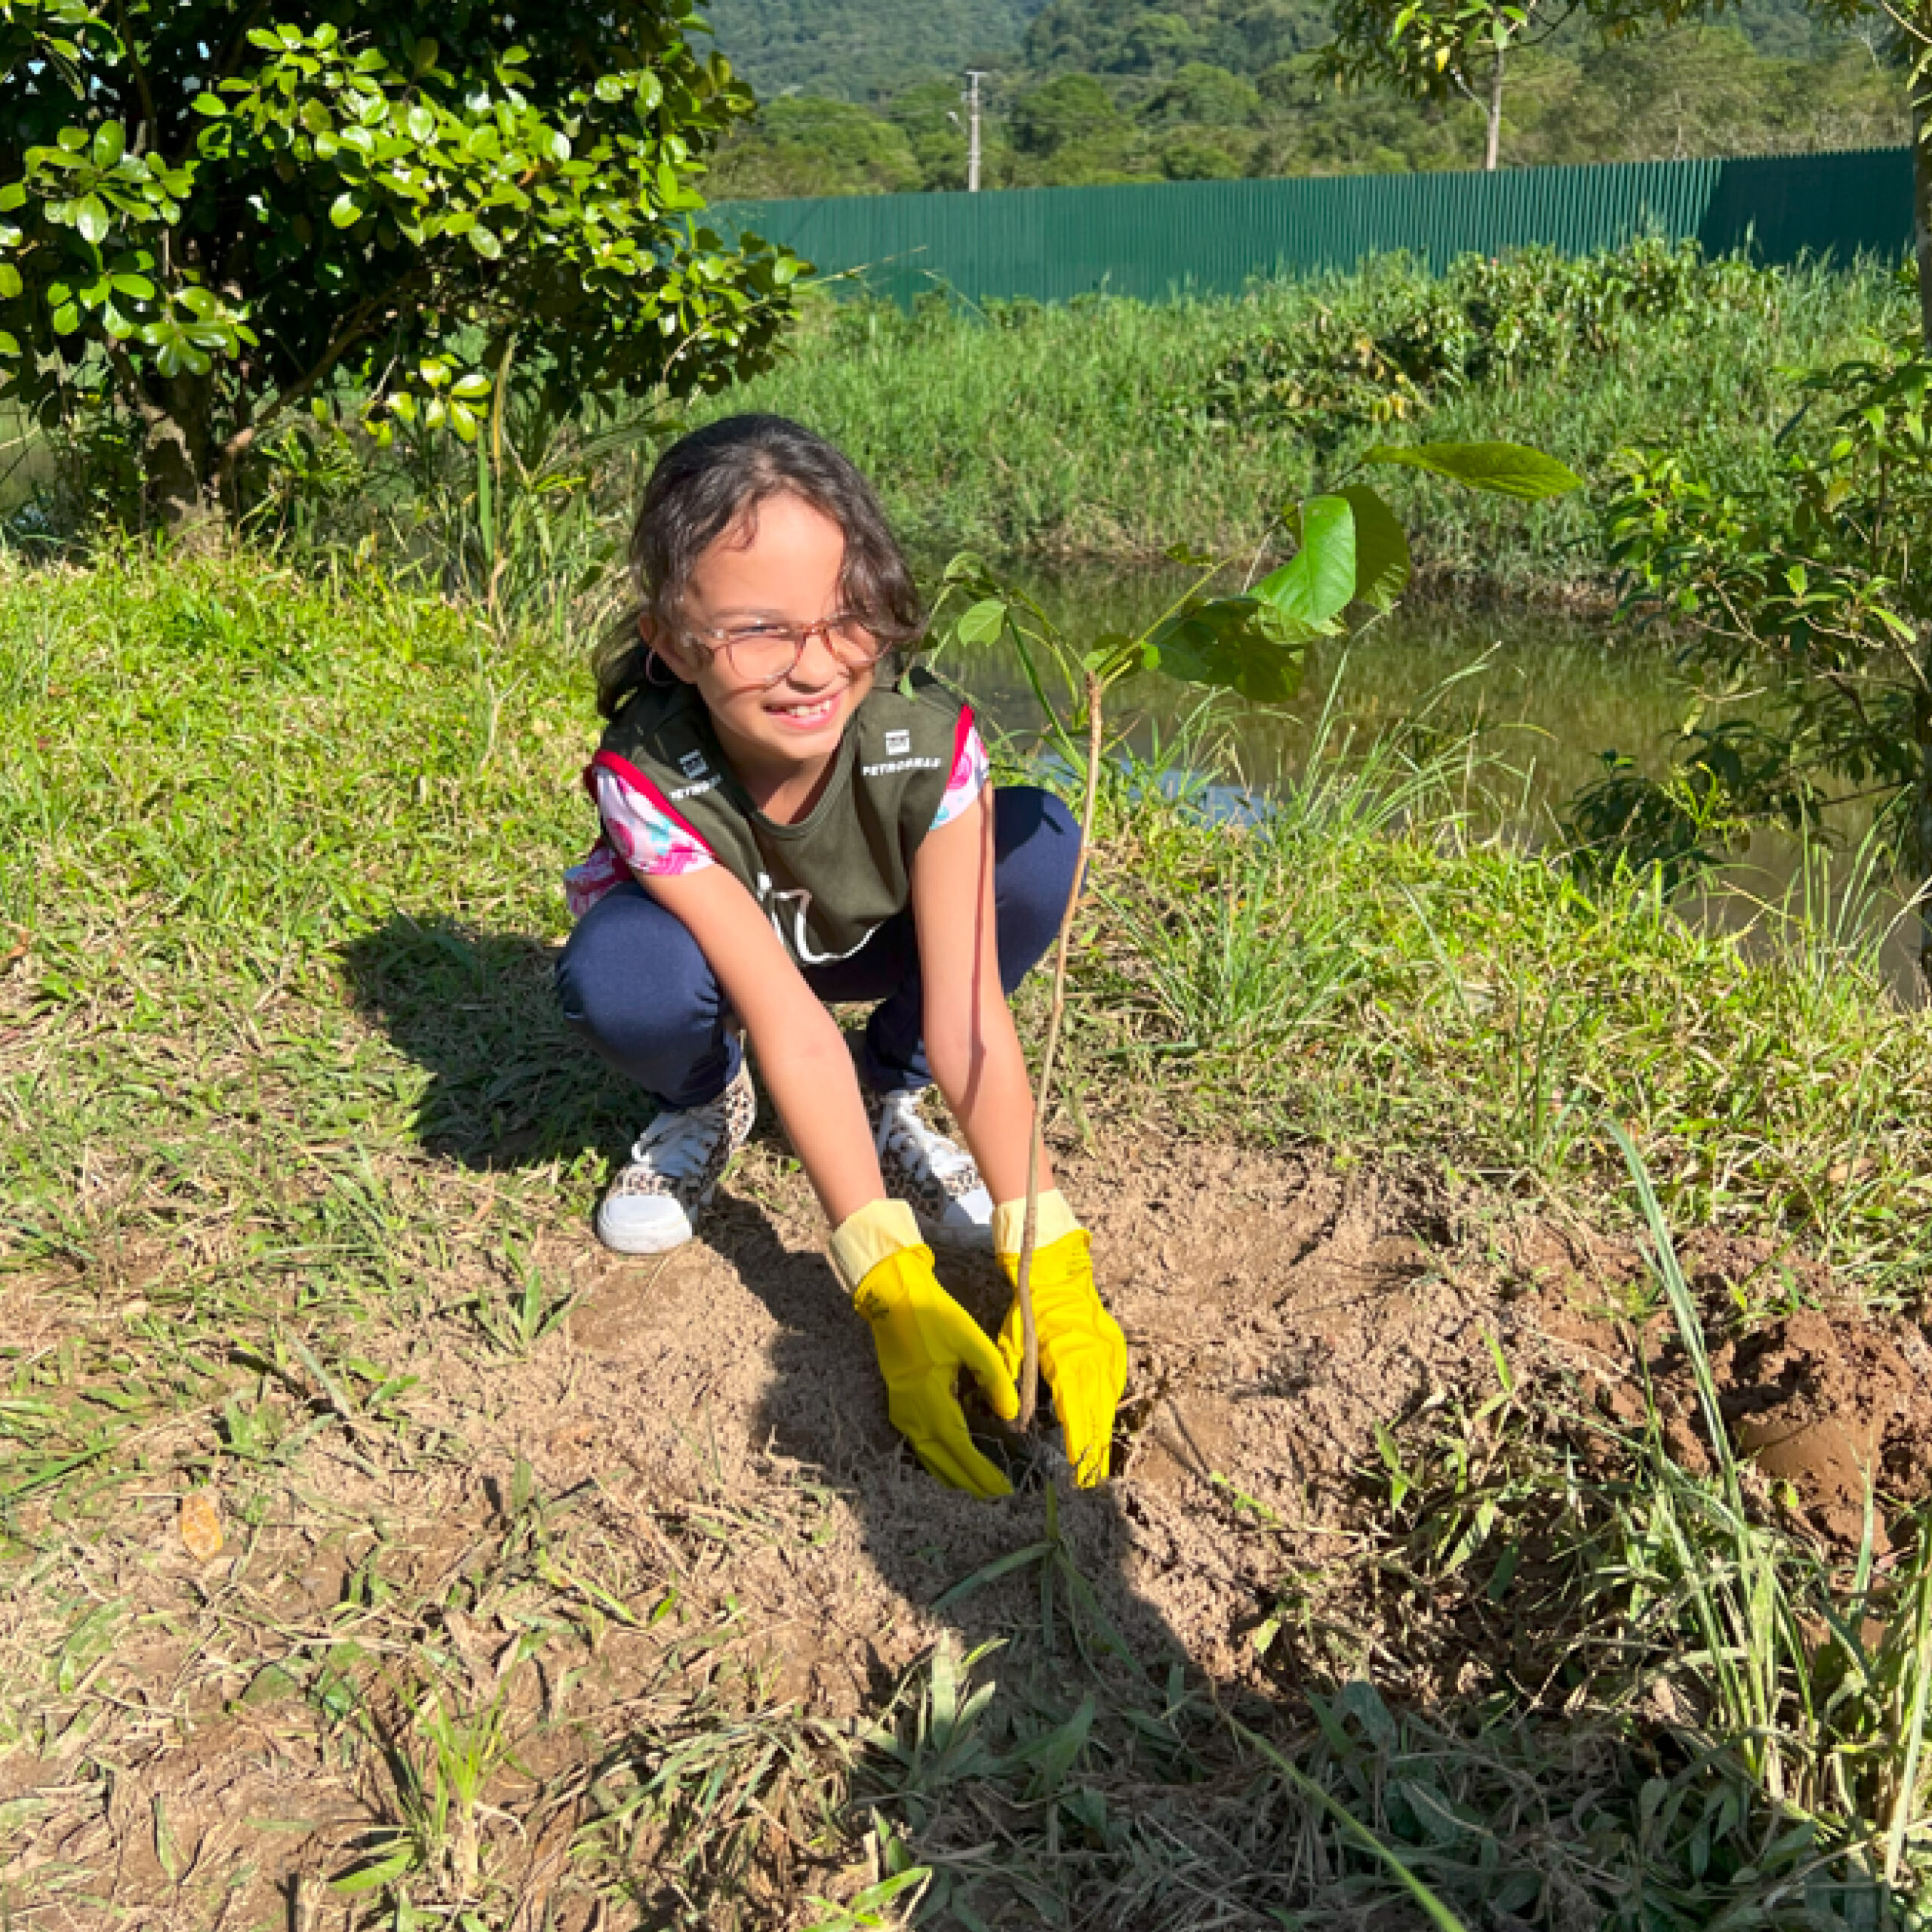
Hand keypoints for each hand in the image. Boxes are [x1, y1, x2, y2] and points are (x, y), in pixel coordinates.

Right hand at [854, 1244, 1019, 1497]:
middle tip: (997, 1493)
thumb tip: (1010, 1415)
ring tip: (980, 1483)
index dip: (982, 1471)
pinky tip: (955, 1457)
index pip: (961, 1449)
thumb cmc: (933, 1317)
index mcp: (931, 1402)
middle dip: (970, 1481)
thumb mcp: (972, 1343)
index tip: (1004, 1487)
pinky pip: (921, 1444)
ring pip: (929, 1457)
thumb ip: (994, 1380)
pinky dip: (940, 1458)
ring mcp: (902, 1413)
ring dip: (954, 1473)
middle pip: (943, 1463)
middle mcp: (912, 1416)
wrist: (892, 1298)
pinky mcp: (899, 1405)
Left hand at [996, 1229, 1126, 1485]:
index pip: (1074, 1411)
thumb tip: (1011, 1418)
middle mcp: (1091, 1360)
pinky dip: (1109, 1403)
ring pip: (1108, 1400)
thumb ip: (1014, 1380)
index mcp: (1065, 1361)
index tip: (1077, 1468)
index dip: (1077, 1442)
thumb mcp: (1012, 1343)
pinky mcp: (1114, 1346)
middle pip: (1096, 1413)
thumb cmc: (1029, 1309)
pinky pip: (1114, 1382)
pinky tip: (1104, 1420)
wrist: (1056, 1272)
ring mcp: (1107, 1353)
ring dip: (1103, 1429)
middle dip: (1094, 1447)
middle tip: (1093, 1478)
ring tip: (1100, 1460)